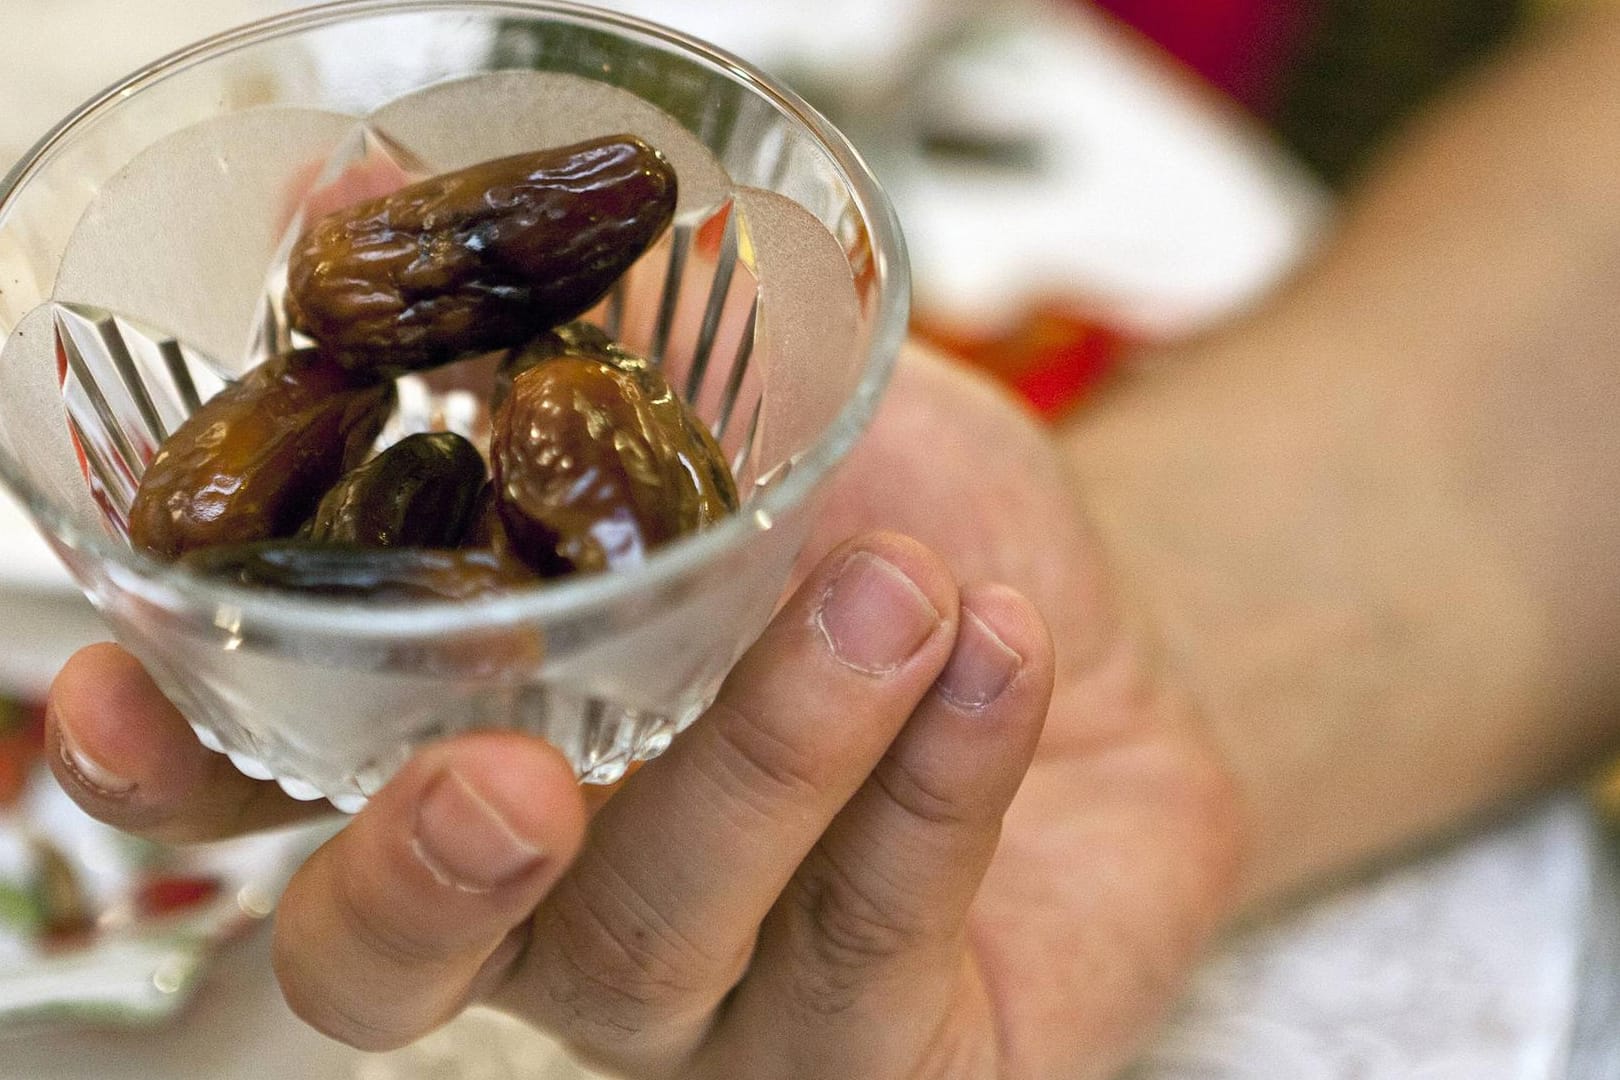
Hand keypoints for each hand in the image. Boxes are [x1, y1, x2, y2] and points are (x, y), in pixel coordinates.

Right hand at [45, 345, 1239, 1077]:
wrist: (1107, 652)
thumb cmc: (905, 540)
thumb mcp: (757, 412)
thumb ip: (577, 327)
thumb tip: (364, 188)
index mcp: (486, 752)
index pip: (276, 805)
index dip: (178, 775)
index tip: (123, 699)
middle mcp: (560, 904)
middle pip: (395, 967)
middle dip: (424, 874)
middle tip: (506, 770)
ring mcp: (709, 1003)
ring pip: (659, 942)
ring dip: (770, 754)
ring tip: (893, 594)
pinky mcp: (873, 1054)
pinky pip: (875, 948)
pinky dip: (937, 786)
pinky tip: (990, 653)